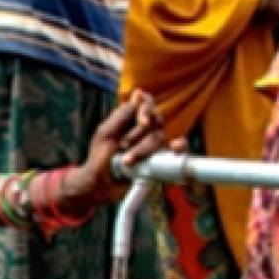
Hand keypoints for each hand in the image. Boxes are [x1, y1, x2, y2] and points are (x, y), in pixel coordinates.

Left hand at [61, 91, 168, 208]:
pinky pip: (175, 150)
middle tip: (123, 145)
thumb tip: (139, 93)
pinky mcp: (158, 158)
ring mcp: (152, 144)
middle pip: (155, 120)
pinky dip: (179, 147)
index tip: (142, 120)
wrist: (100, 184)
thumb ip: (123, 114)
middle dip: (138, 134)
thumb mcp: (106, 133)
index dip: (147, 108)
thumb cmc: (99, 158)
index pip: (146, 103)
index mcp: (130, 117)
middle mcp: (143, 128)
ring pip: (159, 137)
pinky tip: (176, 147)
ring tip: (126, 160)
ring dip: (142, 149)